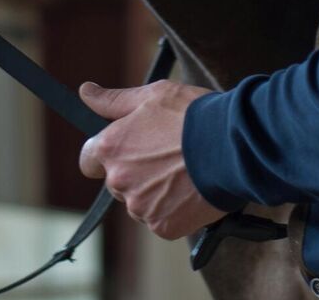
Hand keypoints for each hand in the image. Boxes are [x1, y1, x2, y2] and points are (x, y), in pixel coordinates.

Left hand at [78, 79, 226, 239]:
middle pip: (118, 182)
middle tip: (167, 156)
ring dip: (155, 192)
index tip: (128, 149)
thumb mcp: (152, 96)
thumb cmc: (192, 115)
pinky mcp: (162, 226)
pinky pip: (162, 219)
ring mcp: (140, 207)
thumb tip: (86, 92)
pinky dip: (174, 209)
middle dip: (136, 172)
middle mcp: (119, 180)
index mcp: (110, 148)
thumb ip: (113, 100)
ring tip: (184, 172)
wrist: (232, 146)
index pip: (89, 161)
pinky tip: (191, 190)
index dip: (107, 154)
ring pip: (140, 202)